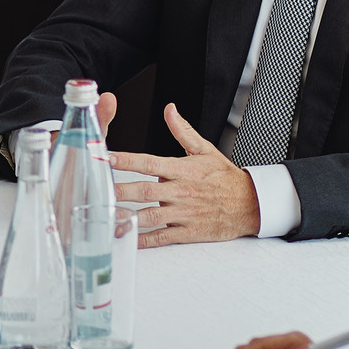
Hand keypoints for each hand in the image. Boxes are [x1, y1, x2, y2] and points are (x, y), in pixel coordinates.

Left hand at [109, 103, 260, 245]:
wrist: (250, 204)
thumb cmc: (225, 177)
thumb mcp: (205, 150)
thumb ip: (183, 131)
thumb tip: (170, 109)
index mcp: (182, 170)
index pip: (150, 163)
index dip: (128, 161)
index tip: (108, 158)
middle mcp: (181, 191)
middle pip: (145, 191)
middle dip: (120, 191)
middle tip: (98, 191)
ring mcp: (184, 213)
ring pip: (151, 216)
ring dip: (128, 217)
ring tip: (107, 216)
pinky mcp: (188, 231)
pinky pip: (163, 236)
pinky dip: (145, 239)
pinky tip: (129, 238)